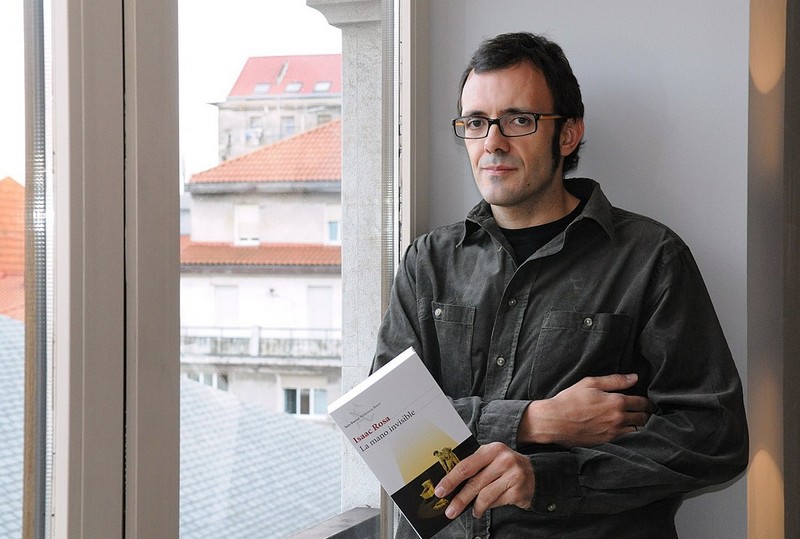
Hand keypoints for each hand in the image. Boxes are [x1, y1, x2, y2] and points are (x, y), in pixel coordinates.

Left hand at [434, 442, 533, 519]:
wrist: (534, 474)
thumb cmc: (505, 467)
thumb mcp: (491, 459)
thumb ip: (474, 467)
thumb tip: (449, 484)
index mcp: (492, 449)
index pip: (466, 465)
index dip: (450, 479)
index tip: (440, 490)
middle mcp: (503, 460)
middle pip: (474, 483)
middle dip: (459, 499)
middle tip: (449, 510)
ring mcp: (512, 475)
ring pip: (484, 495)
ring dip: (474, 507)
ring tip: (472, 511)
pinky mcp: (517, 490)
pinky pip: (495, 502)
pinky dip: (487, 507)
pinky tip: (484, 508)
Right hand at [518, 373, 653, 446]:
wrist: (554, 421)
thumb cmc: (570, 399)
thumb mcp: (590, 383)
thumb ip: (614, 380)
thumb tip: (634, 378)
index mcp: (616, 402)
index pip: (642, 402)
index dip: (648, 402)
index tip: (649, 402)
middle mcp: (618, 418)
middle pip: (643, 418)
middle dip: (647, 414)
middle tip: (647, 412)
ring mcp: (613, 432)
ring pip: (638, 431)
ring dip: (641, 426)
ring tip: (639, 422)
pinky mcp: (607, 442)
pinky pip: (627, 440)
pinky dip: (632, 436)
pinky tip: (628, 432)